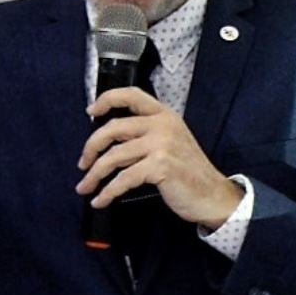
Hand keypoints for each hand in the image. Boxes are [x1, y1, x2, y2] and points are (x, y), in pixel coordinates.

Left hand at [75, 87, 243, 228]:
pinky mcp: (160, 166)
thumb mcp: (171, 141)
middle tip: (82, 163)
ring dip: (94, 175)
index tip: (90, 112)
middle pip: (113, 129)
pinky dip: (107, 192)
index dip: (106, 100)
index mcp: (164, 115)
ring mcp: (162, 144)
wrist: (213, 194)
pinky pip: (123, 179)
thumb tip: (109, 140)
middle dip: (91, 148)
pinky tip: (100, 200)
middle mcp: (162, 125)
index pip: (131, 95)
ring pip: (113, 157)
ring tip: (84, 187)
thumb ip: (146, 133)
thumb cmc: (188, 172)